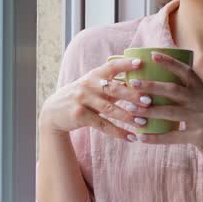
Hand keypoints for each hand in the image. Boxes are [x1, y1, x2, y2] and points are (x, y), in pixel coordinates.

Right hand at [39, 56, 155, 141]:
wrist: (54, 112)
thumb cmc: (81, 97)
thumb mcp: (92, 85)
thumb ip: (112, 82)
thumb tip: (140, 80)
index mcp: (93, 74)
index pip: (111, 66)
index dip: (125, 64)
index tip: (141, 64)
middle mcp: (87, 85)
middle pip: (113, 89)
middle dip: (132, 95)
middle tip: (149, 101)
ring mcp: (82, 100)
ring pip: (110, 109)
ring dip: (128, 117)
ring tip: (144, 123)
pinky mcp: (79, 116)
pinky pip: (102, 125)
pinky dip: (118, 132)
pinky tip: (131, 137)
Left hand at [130, 51, 202, 177]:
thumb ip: (191, 97)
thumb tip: (163, 88)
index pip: (186, 72)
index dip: (170, 62)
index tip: (152, 55)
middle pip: (173, 90)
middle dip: (151, 85)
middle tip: (132, 83)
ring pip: (170, 112)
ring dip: (148, 111)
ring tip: (129, 110)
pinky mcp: (201, 137)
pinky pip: (173, 136)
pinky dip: (155, 137)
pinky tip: (141, 137)